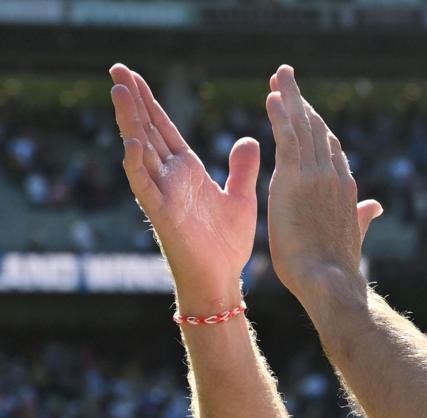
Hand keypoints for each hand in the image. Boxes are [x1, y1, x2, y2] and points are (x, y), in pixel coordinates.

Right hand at [108, 63, 258, 313]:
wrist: (221, 280)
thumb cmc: (226, 243)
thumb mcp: (240, 197)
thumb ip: (242, 168)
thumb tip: (249, 138)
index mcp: (186, 171)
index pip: (163, 128)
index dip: (150, 101)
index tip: (134, 75)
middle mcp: (169, 178)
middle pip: (147, 131)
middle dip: (133, 100)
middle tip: (116, 68)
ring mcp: (163, 194)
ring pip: (140, 152)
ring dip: (129, 123)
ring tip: (119, 92)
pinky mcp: (163, 214)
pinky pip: (146, 187)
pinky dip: (137, 166)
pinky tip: (133, 143)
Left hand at [264, 65, 382, 301]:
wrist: (330, 280)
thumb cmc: (337, 266)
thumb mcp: (352, 234)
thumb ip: (362, 216)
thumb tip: (377, 206)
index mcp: (344, 187)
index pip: (330, 147)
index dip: (315, 124)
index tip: (302, 106)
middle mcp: (333, 175)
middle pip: (317, 128)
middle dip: (301, 101)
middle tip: (287, 76)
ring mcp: (316, 176)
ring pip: (302, 127)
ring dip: (290, 98)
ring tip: (280, 75)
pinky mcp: (295, 180)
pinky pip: (287, 139)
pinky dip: (280, 116)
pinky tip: (272, 97)